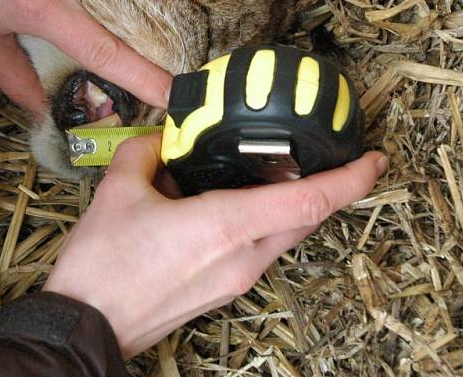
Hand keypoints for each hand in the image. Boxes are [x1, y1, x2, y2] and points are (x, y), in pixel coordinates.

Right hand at [44, 134, 387, 357]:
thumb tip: (159, 141)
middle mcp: (243, 257)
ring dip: (291, 204)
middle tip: (326, 154)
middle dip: (327, 186)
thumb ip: (145, 153)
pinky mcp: (223, 289)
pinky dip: (260, 221)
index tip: (373, 159)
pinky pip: (259, 249)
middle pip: (306, 217)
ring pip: (284, 234)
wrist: (89, 322)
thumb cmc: (104, 265)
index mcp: (225, 226)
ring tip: (269, 171)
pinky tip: (228, 202)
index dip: (350, 178)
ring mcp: (237, 279)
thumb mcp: (118, 191)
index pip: (309, 200)